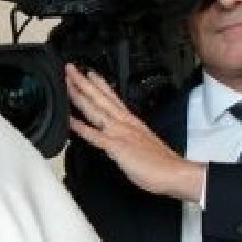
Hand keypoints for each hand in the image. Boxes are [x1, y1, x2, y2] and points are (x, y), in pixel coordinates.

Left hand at [65, 64, 204, 202]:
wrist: (174, 173)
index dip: (100, 84)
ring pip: (96, 110)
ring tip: (67, 83)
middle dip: (84, 82)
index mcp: (130, 121)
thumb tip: (117, 134)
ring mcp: (120, 133)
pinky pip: (95, 136)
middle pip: (100, 98)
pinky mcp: (117, 147)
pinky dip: (82, 128)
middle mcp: (124, 122)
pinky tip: (70, 121)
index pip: (112, 97)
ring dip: (80, 96)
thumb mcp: (142, 141)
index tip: (89, 73)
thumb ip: (128, 135)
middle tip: (70, 68)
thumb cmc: (159, 162)